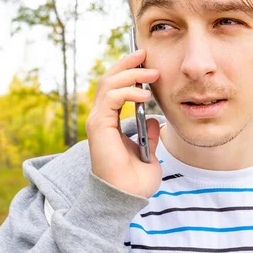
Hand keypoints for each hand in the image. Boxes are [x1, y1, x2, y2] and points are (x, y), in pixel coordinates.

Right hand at [85, 49, 161, 198]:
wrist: (126, 198)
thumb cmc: (135, 181)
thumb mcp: (149, 153)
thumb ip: (149, 135)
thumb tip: (154, 119)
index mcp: (111, 123)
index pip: (115, 88)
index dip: (129, 71)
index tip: (147, 61)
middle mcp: (101, 119)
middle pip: (109, 80)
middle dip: (128, 64)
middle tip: (146, 54)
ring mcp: (98, 121)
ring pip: (108, 84)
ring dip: (131, 74)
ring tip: (152, 73)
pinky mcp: (99, 126)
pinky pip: (110, 98)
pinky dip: (127, 91)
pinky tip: (145, 94)